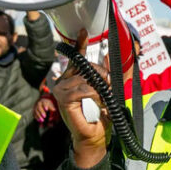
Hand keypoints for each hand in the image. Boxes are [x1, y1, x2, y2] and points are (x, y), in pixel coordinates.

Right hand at [35, 95, 58, 126]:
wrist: (42, 102)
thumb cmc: (47, 104)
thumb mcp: (50, 104)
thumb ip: (52, 107)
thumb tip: (54, 110)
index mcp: (43, 101)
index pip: (44, 103)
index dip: (45, 106)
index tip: (46, 109)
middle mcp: (38, 104)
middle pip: (39, 107)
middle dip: (42, 112)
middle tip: (45, 116)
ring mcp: (35, 107)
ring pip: (36, 111)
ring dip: (39, 116)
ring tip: (42, 120)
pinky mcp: (34, 111)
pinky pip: (34, 114)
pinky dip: (36, 117)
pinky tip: (39, 121)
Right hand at [53, 30, 111, 167]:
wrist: (94, 138)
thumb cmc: (98, 118)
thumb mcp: (105, 93)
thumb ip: (105, 76)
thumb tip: (108, 58)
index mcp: (70, 79)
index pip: (75, 58)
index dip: (79, 44)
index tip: (83, 31)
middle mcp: (62, 82)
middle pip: (86, 67)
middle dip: (102, 75)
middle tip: (109, 88)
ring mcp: (61, 91)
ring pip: (86, 79)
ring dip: (101, 88)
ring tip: (105, 99)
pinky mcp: (63, 99)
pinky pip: (84, 89)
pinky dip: (95, 96)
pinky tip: (98, 103)